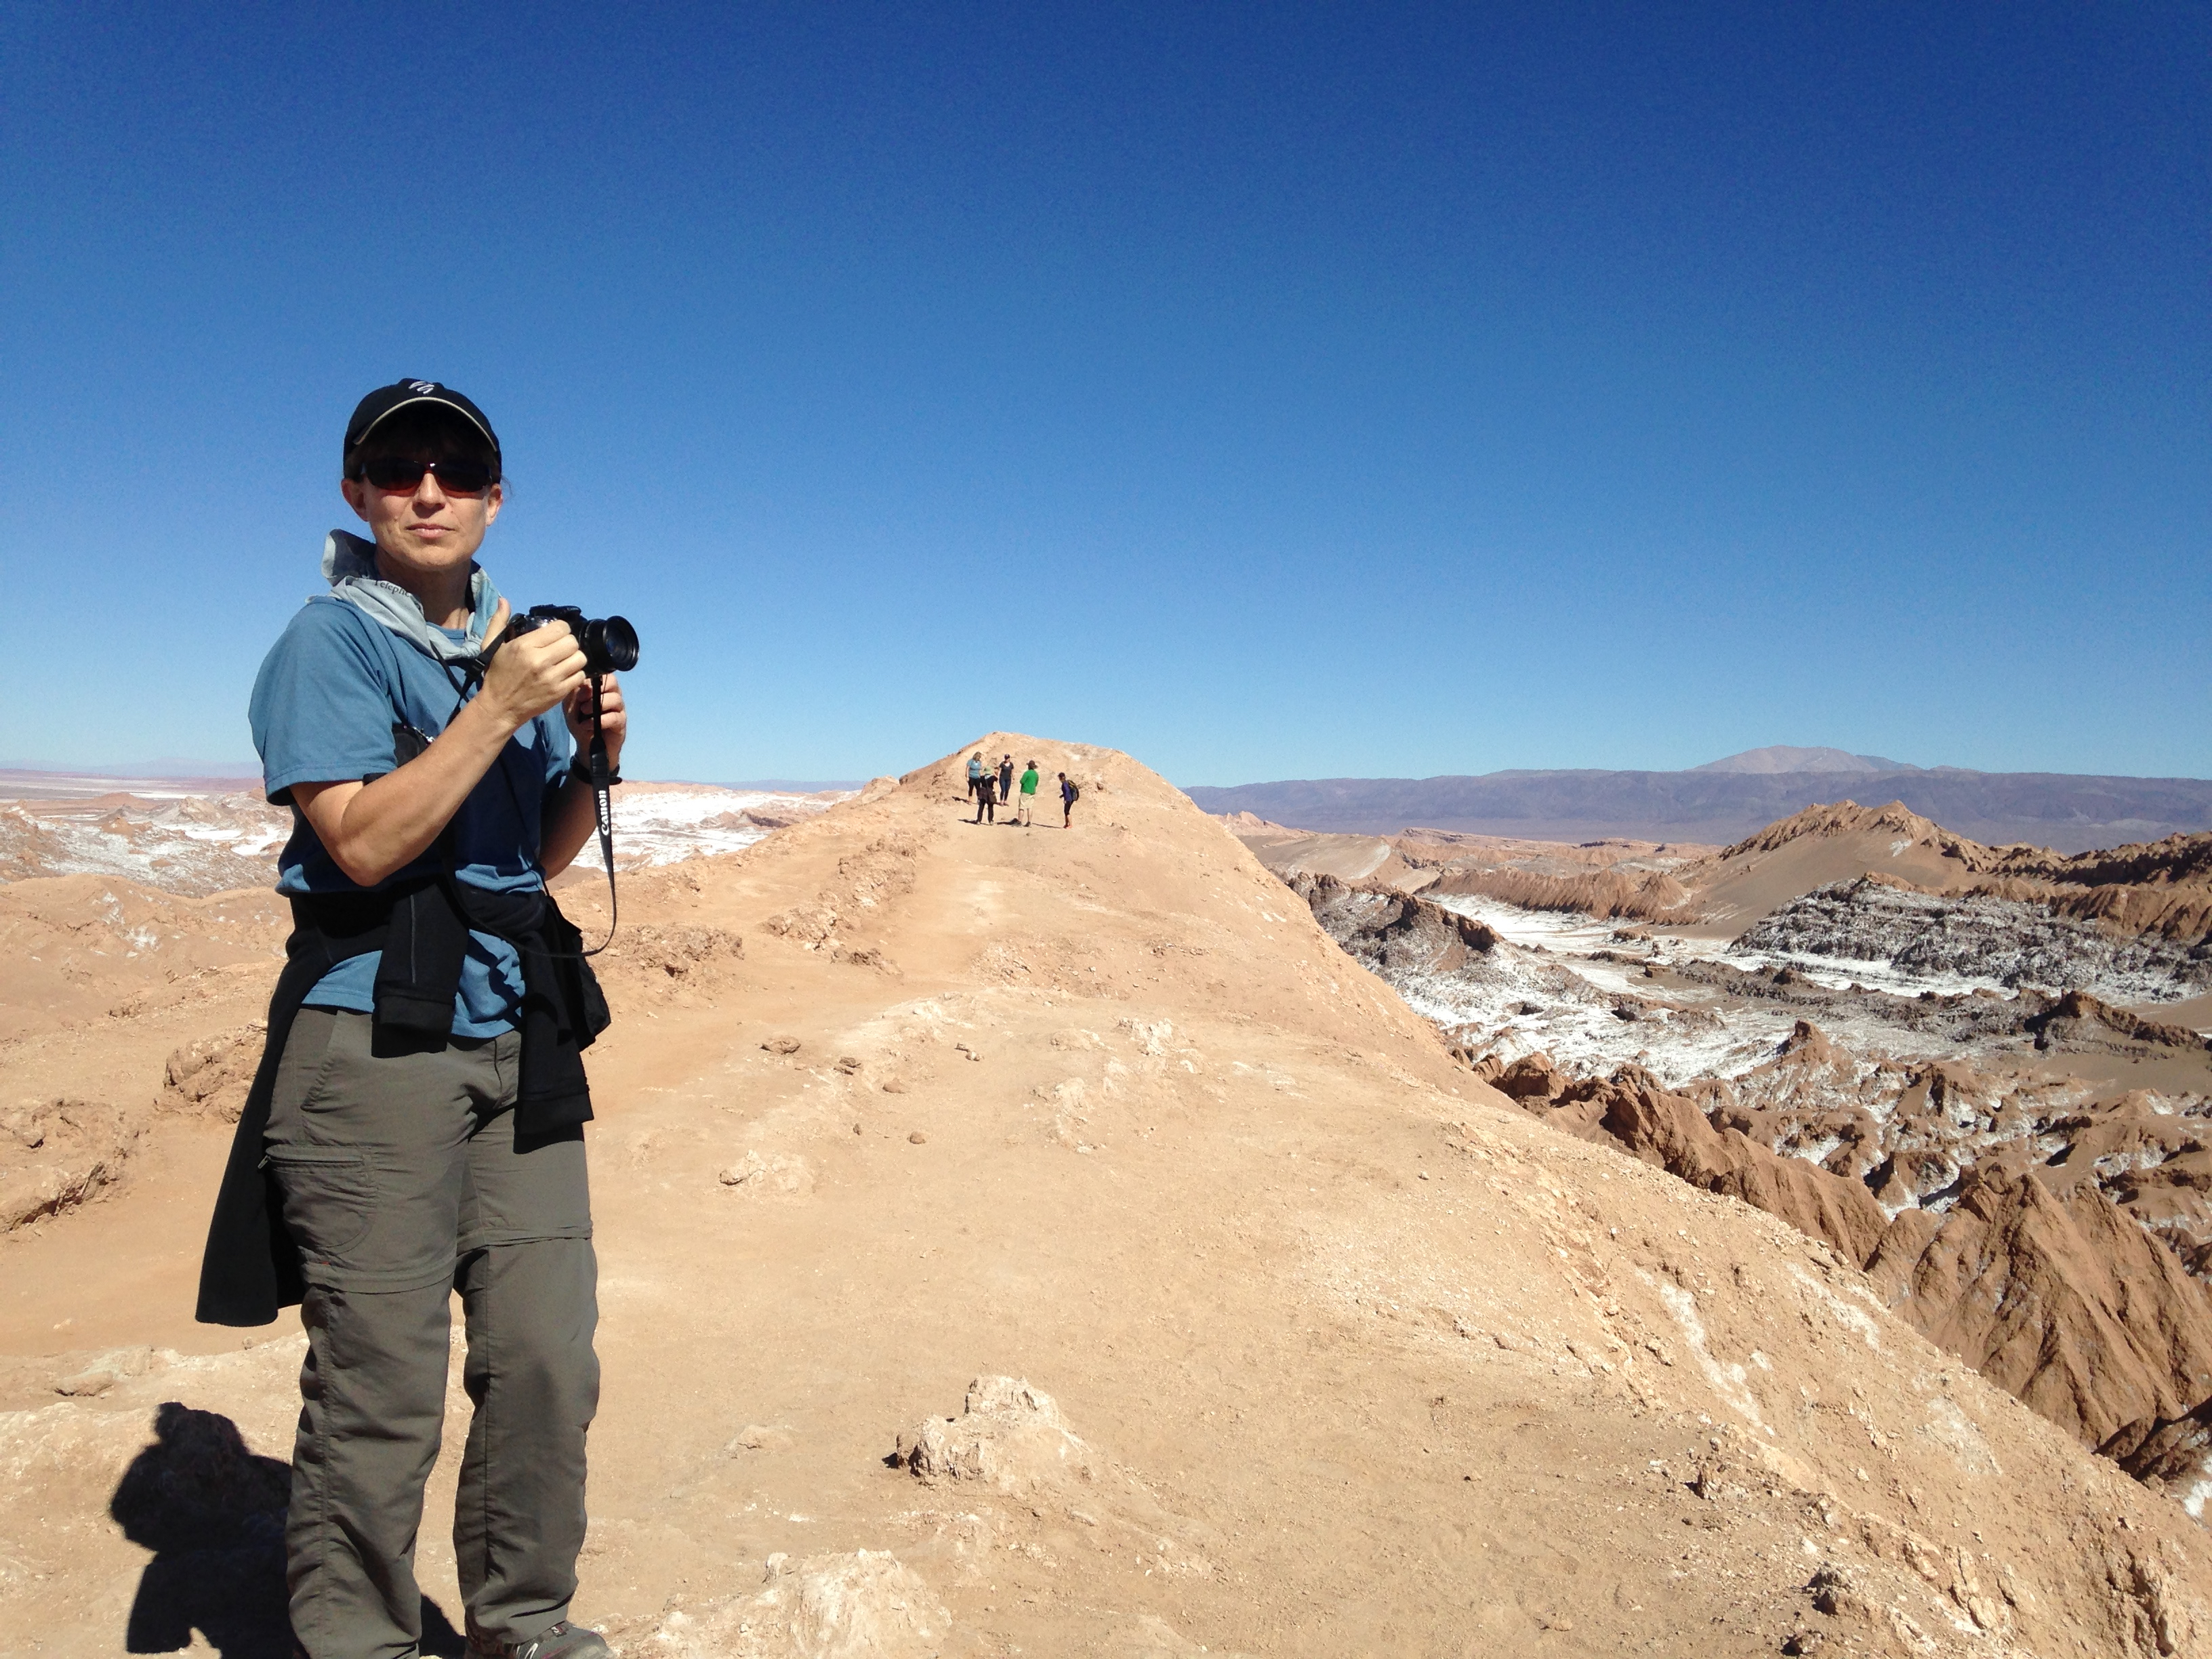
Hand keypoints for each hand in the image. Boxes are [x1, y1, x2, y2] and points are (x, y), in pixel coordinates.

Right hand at [481, 601, 588, 731]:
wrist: (500, 707)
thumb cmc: (496, 675)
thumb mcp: (491, 646)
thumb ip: (498, 621)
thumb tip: (504, 600)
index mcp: (525, 646)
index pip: (560, 628)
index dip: (560, 630)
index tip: (554, 635)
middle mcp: (540, 660)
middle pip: (572, 642)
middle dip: (568, 643)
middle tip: (560, 648)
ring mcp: (552, 678)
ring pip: (580, 658)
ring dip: (574, 658)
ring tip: (564, 660)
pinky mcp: (559, 692)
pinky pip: (580, 676)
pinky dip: (575, 674)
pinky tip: (565, 674)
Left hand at [564, 670, 625, 772]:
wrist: (586, 746)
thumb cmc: (580, 723)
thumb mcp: (571, 707)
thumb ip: (574, 693)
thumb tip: (583, 682)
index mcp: (600, 688)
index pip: (602, 673)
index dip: (591, 677)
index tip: (579, 687)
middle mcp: (612, 695)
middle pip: (613, 682)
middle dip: (596, 689)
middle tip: (582, 699)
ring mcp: (618, 709)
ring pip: (615, 699)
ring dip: (598, 704)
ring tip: (584, 712)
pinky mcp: (621, 723)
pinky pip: (615, 717)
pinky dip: (600, 721)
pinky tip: (587, 725)